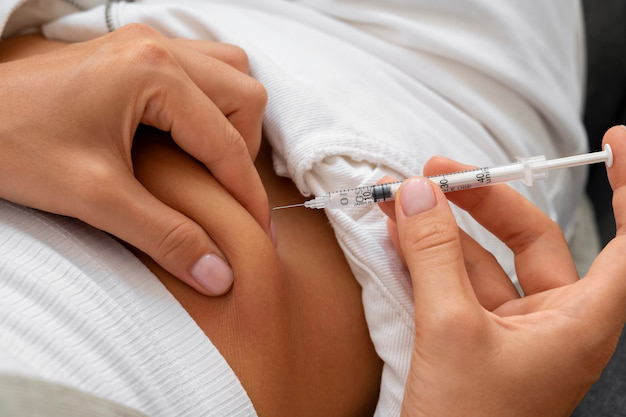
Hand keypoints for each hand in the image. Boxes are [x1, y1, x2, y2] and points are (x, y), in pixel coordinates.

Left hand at [0, 26, 270, 295]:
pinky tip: (187, 136)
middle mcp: (158, 47)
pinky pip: (201, 69)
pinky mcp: (134, 52)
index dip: (248, 193)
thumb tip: (218, 275)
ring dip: (232, 121)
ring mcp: (146, 43)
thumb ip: (164, 236)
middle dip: (243, 150)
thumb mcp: (94, 197)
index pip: (228, 141)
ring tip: (210, 164)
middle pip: (244, 94)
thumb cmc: (13, 143)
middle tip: (223, 193)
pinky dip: (210, 104)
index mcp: (154, 73)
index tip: (259, 232)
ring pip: (229, 73)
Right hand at [382, 125, 625, 416]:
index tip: (617, 142)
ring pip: (484, 259)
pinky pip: (456, 282)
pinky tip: (400, 235)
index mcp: (581, 322)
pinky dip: (429, 256)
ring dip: (442, 228)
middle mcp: (555, 320)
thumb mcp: (449, 331)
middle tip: (439, 174)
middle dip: (485, 201)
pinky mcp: (475, 336)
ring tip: (403, 199)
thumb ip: (436, 255)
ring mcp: (512, 329)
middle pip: (532, 238)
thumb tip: (420, 195)